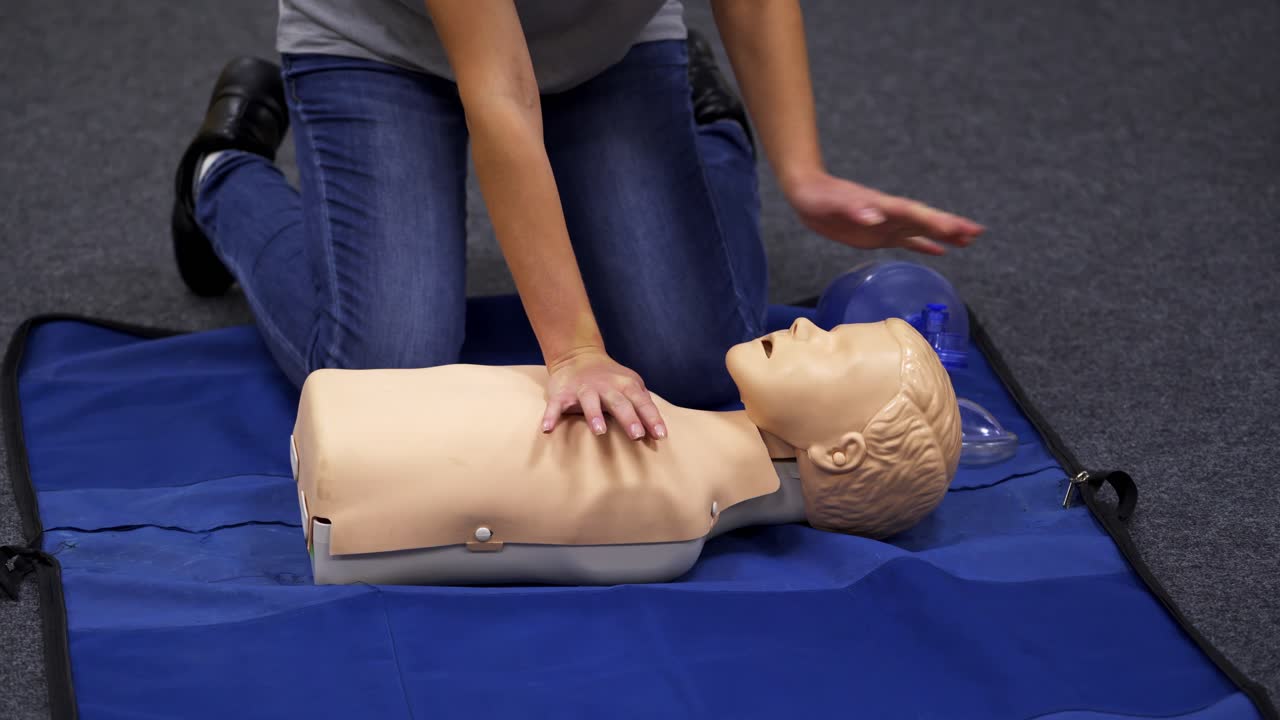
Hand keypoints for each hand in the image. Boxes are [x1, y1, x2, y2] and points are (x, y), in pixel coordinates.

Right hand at [541, 347, 666, 439]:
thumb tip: (659, 432)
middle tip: (636, 435)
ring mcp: (583, 389)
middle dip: (628, 418)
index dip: (651, 418)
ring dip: (594, 415)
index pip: (642, 402)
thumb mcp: (631, 385)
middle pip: (619, 402)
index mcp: (625, 385)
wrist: (577, 355)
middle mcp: (606, 386)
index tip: (660, 435)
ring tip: (599, 431)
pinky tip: (547, 429)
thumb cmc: (610, 379)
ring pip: (589, 402)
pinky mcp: (563, 394)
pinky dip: (551, 416)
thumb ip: (643, 404)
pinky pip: (556, 406)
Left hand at [786, 171, 983, 254]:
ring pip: (922, 230)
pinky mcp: (879, 235)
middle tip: (978, 233)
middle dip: (951, 226)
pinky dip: (925, 245)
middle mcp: (890, 214)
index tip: (958, 228)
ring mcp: (887, 224)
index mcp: (882, 206)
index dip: (936, 222)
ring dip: (945, 235)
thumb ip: (854, 209)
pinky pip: (907, 241)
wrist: (808, 193)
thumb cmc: (819, 197)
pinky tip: (942, 251)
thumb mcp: (833, 204)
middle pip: (926, 220)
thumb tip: (874, 216)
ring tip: (970, 240)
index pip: (915, 214)